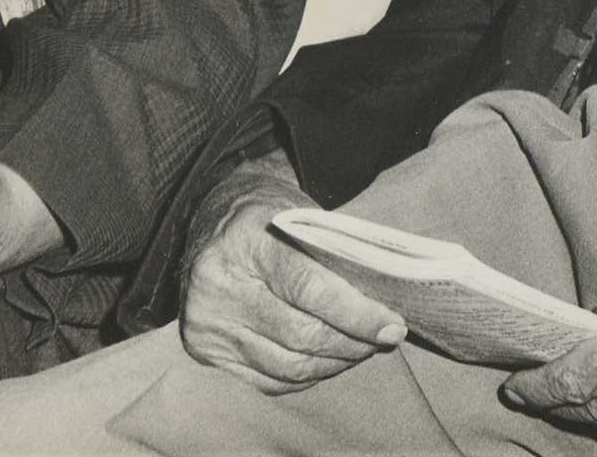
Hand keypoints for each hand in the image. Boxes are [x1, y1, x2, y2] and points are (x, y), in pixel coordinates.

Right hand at [178, 155, 406, 393]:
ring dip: (334, 362)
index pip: (309, 288)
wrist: (209, 219)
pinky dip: (306, 374)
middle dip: (353, 343)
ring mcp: (207, 322)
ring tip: (359, 348)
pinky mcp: (204, 350)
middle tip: (384, 338)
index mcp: (245, 240)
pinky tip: (325, 358)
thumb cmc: (267, 217)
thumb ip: (336, 258)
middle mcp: (218, 284)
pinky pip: (270, 380)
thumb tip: (384, 310)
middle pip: (301, 335)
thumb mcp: (300, 215)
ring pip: (289, 366)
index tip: (392, 327)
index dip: (357, 314)